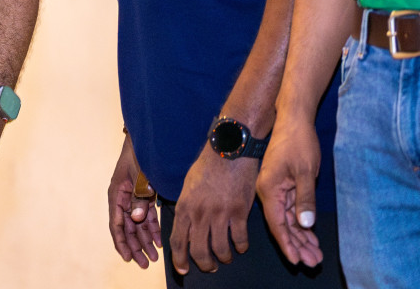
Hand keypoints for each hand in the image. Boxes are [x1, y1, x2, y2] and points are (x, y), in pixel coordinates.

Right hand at [107, 134, 161, 267]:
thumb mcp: (139, 176)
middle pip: (128, 228)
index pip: (117, 224)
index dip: (122, 242)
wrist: (149, 139)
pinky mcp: (145, 196)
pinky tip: (158, 241)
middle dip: (136, 246)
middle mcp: (123, 199)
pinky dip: (152, 229)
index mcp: (117, 194)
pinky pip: (147, 216)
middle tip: (144, 263)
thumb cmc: (140, 155)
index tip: (128, 257)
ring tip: (153, 257)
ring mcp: (134, 198)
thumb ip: (138, 197)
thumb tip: (136, 218)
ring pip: (138, 225)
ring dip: (145, 241)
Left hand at [170, 142, 259, 274]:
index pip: (178, 241)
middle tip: (210, 267)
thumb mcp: (188, 185)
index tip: (184, 270)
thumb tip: (187, 227)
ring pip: (221, 250)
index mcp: (185, 207)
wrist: (230, 149)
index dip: (180, 260)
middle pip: (199, 251)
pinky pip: (240, 240)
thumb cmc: (208, 165)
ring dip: (224, 258)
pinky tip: (241, 245)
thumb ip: (187, 207)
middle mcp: (200, 213)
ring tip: (226, 257)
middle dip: (204, 264)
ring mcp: (221, 213)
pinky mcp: (240, 211)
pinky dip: (241, 247)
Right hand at [255, 112, 323, 267]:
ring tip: (316, 255)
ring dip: (301, 237)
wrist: (294, 117)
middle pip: (282, 225)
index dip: (287, 243)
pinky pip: (291, 210)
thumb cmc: (299, 141)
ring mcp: (275, 189)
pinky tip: (311, 237)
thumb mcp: (305, 171)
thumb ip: (305, 198)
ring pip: (287, 219)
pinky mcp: (283, 185)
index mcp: (268, 188)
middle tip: (314, 262)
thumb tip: (305, 224)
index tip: (298, 260)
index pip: (276, 223)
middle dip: (298, 245)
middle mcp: (268, 191)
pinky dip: (301, 223)